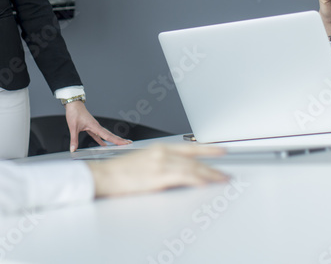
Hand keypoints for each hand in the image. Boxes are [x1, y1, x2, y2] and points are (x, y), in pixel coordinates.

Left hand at [65, 101, 131, 152]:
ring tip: (119, 144)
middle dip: (119, 139)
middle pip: (110, 135)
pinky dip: (102, 140)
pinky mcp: (90, 127)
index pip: (108, 136)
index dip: (117, 140)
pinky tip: (103, 144)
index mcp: (95, 126)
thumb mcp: (73, 127)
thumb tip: (73, 149)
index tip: (125, 143)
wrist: (73, 104)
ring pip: (106, 134)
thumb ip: (74, 139)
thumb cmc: (74, 112)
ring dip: (113, 139)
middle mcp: (96, 126)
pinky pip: (98, 135)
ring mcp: (94, 126)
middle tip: (129, 143)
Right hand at [87, 144, 228, 196]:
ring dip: (209, 175)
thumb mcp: (144, 162)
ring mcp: (160, 164)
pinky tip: (203, 183)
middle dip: (213, 166)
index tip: (221, 151)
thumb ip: (161, 164)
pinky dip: (195, 180)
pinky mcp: (157, 177)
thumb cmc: (119, 172)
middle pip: (194, 159)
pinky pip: (182, 177)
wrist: (104, 176)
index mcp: (159, 149)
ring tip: (220, 180)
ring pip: (192, 169)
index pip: (190, 148)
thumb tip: (176, 172)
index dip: (208, 149)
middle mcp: (162, 153)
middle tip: (225, 173)